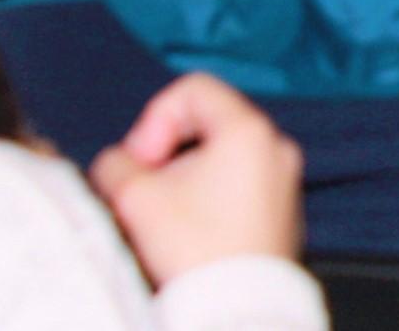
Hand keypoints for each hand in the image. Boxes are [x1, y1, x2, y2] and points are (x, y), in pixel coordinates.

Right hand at [92, 74, 300, 287]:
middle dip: (163, 152)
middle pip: (205, 123)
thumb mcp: (135, 198)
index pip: (192, 90)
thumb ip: (115, 164)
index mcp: (248, 131)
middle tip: (142, 190)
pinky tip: (185, 233)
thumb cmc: (194, 250)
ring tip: (160, 217)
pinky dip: (205, 196)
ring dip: (180, 178)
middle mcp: (275, 147)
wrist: (236, 309)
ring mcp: (283, 179)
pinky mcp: (279, 210)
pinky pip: (235, 184)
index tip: (141, 163)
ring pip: (218, 157)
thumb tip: (119, 163)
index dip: (153, 120)